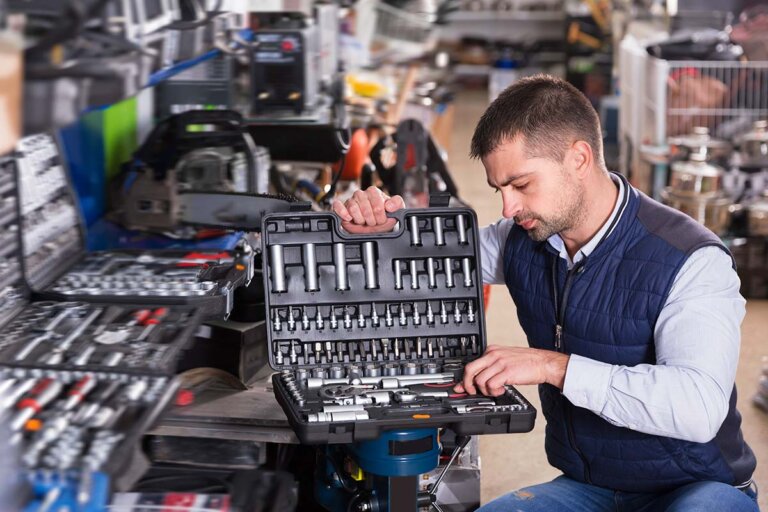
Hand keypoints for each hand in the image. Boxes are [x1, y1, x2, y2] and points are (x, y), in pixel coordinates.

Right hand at [332, 187, 404, 233]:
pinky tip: (349, 218)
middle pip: (365, 206)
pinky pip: (338, 206)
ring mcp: (351, 200)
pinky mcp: (342, 207)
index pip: (376, 202)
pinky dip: (342, 212)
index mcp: (374, 192)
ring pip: (353, 207)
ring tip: (363, 222)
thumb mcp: (395, 210)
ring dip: (360, 219)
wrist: (375, 227)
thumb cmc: (384, 217)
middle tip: (373, 223)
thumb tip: (389, 205)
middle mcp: (361, 194)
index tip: (382, 220)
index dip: (380, 214)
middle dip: (371, 219)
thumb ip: (397, 204)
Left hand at [454, 345, 569, 396]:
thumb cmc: (527, 362)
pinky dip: (494, 391)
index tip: (461, 387)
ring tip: (494, 391)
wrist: (544, 362)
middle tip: (472, 392)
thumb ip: (491, 367)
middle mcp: (494, 354)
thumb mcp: (505, 360)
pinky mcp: (507, 372)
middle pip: (469, 369)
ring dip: (484, 390)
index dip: (465, 378)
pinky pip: (491, 385)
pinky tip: (501, 390)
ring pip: (479, 380)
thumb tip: (477, 380)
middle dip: (467, 384)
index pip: (471, 363)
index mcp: (492, 350)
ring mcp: (500, 362)